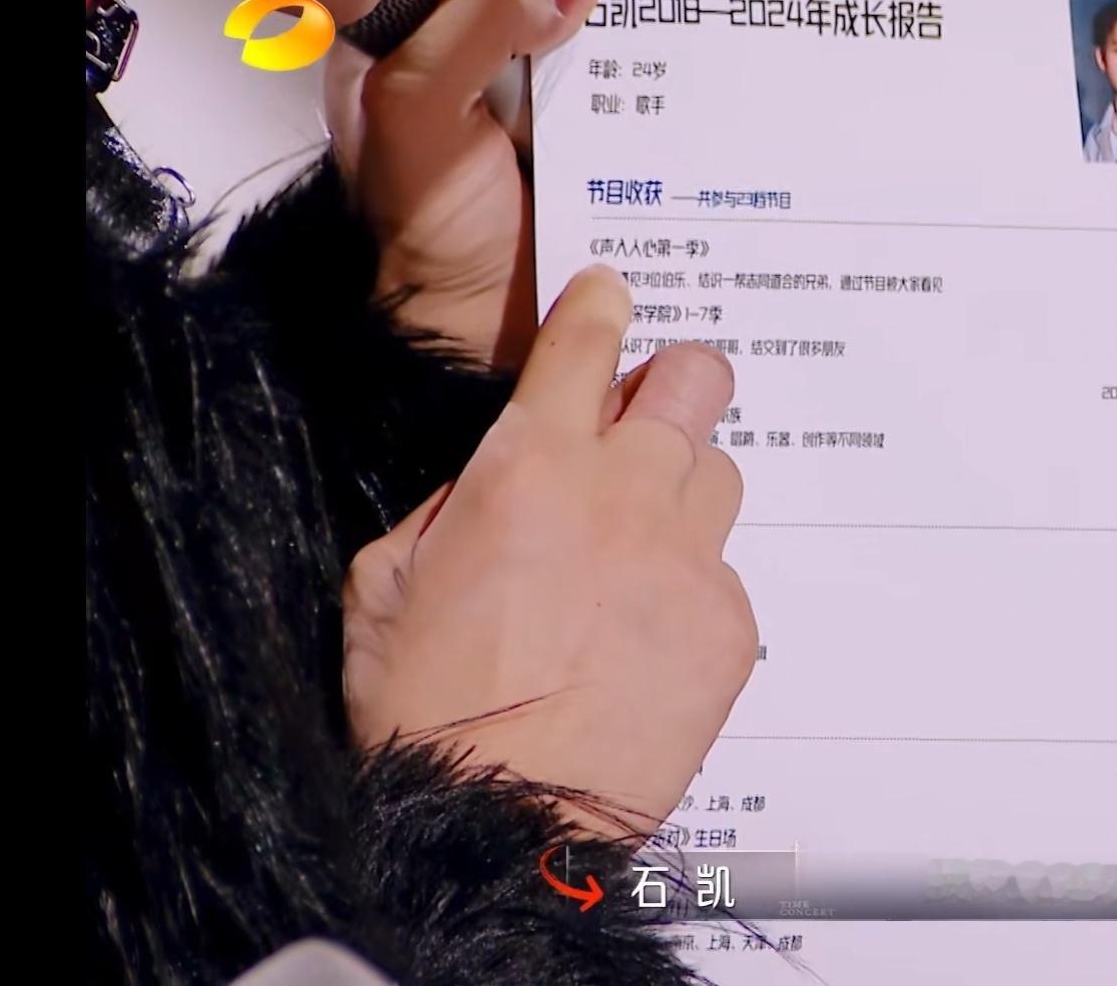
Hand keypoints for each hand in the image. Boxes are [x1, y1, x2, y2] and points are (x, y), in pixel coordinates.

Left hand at [324, 0, 682, 366]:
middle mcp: (481, 49)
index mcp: (418, 30)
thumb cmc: (425, 244)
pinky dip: (671, 43)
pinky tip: (691, 27)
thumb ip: (465, 33)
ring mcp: (546, 91)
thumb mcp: (413, 118)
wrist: (474, 347)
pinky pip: (640, 72)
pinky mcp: (602, 137)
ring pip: (599, 0)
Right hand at [342, 266, 755, 840]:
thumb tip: (499, 475)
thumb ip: (454, 501)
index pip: (585, 343)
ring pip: (720, 472)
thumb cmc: (426, 708)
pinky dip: (691, 589)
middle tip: (649, 413)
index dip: (600, 307)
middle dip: (675, 382)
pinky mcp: (731, 626)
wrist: (494, 821)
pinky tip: (645, 636)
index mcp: (527, 467)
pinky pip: (726, 573)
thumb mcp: (386, 578)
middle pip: (695, 380)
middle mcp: (624, 495)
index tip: (609, 296)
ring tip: (640, 545)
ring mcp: (689, 560)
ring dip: (685, 487)